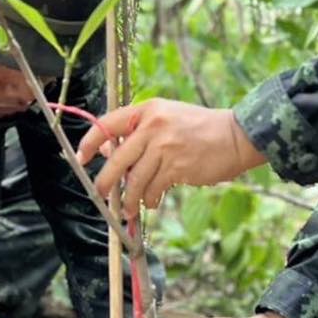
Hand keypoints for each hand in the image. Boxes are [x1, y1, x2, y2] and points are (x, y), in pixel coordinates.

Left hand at [75, 99, 265, 218]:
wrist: (236, 137)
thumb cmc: (200, 129)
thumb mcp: (167, 119)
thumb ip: (138, 133)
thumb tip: (108, 152)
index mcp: (148, 109)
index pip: (109, 123)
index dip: (91, 142)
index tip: (81, 157)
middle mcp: (153, 125)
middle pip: (117, 158)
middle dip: (105, 181)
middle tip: (102, 194)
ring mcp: (165, 146)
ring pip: (135, 179)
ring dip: (129, 198)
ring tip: (129, 207)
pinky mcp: (177, 167)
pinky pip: (153, 188)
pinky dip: (150, 199)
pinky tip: (152, 201)